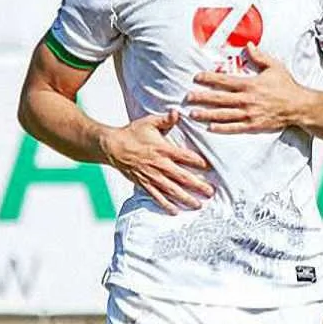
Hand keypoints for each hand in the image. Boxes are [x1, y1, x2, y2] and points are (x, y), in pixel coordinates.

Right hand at [99, 110, 213, 214]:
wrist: (112, 147)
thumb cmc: (132, 133)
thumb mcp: (149, 122)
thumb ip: (165, 119)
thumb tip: (178, 112)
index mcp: (163, 149)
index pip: (185, 156)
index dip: (198, 162)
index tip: (210, 168)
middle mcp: (159, 165)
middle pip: (182, 177)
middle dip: (197, 185)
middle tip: (210, 192)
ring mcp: (151, 176)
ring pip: (172, 190)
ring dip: (186, 198)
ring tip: (198, 205)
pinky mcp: (144, 184)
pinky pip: (156, 196)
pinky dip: (166, 205)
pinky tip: (176, 211)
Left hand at [187, 42, 310, 133]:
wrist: (299, 106)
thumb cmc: (286, 85)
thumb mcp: (274, 66)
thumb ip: (259, 56)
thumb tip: (248, 45)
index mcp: (250, 84)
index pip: (224, 81)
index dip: (209, 79)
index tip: (197, 78)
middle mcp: (247, 99)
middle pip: (219, 98)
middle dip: (202, 97)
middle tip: (188, 97)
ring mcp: (249, 114)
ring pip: (224, 114)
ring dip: (207, 114)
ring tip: (193, 114)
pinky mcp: (254, 125)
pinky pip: (235, 127)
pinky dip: (222, 128)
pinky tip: (210, 128)